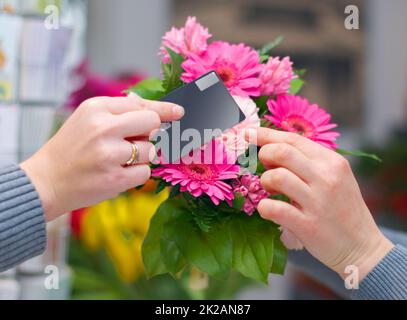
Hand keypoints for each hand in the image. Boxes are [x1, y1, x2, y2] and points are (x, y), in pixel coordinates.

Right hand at [21, 95, 183, 221]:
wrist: (46, 181)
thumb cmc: (70, 148)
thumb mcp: (86, 119)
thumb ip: (118, 111)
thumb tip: (150, 107)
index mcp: (95, 108)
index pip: (141, 105)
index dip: (163, 110)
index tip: (179, 112)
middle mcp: (103, 128)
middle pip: (152, 124)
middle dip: (150, 133)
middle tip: (134, 141)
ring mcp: (109, 155)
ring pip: (151, 150)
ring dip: (142, 157)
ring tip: (118, 160)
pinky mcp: (114, 179)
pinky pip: (145, 172)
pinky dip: (137, 174)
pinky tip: (118, 173)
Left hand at [246, 127, 393, 280]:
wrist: (362, 246)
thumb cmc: (342, 209)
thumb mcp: (335, 177)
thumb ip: (310, 162)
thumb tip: (273, 147)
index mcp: (332, 162)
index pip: (293, 139)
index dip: (266, 135)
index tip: (248, 133)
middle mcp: (326, 178)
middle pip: (282, 152)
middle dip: (264, 155)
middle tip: (264, 167)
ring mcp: (317, 202)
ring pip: (277, 177)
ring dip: (265, 182)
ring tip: (271, 190)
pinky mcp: (308, 225)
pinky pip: (274, 208)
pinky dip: (264, 207)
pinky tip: (269, 209)